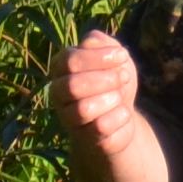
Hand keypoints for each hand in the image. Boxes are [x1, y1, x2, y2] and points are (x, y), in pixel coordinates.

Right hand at [56, 25, 145, 143]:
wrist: (121, 115)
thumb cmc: (112, 80)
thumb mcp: (111, 56)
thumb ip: (100, 42)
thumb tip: (90, 42)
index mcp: (60, 69)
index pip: (70, 61)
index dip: (99, 57)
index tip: (123, 56)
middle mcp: (58, 94)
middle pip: (73, 86)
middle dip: (105, 79)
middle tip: (123, 77)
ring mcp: (68, 119)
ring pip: (83, 110)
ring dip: (111, 98)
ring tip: (121, 95)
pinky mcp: (85, 139)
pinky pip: (100, 128)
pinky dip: (119, 116)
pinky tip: (124, 111)